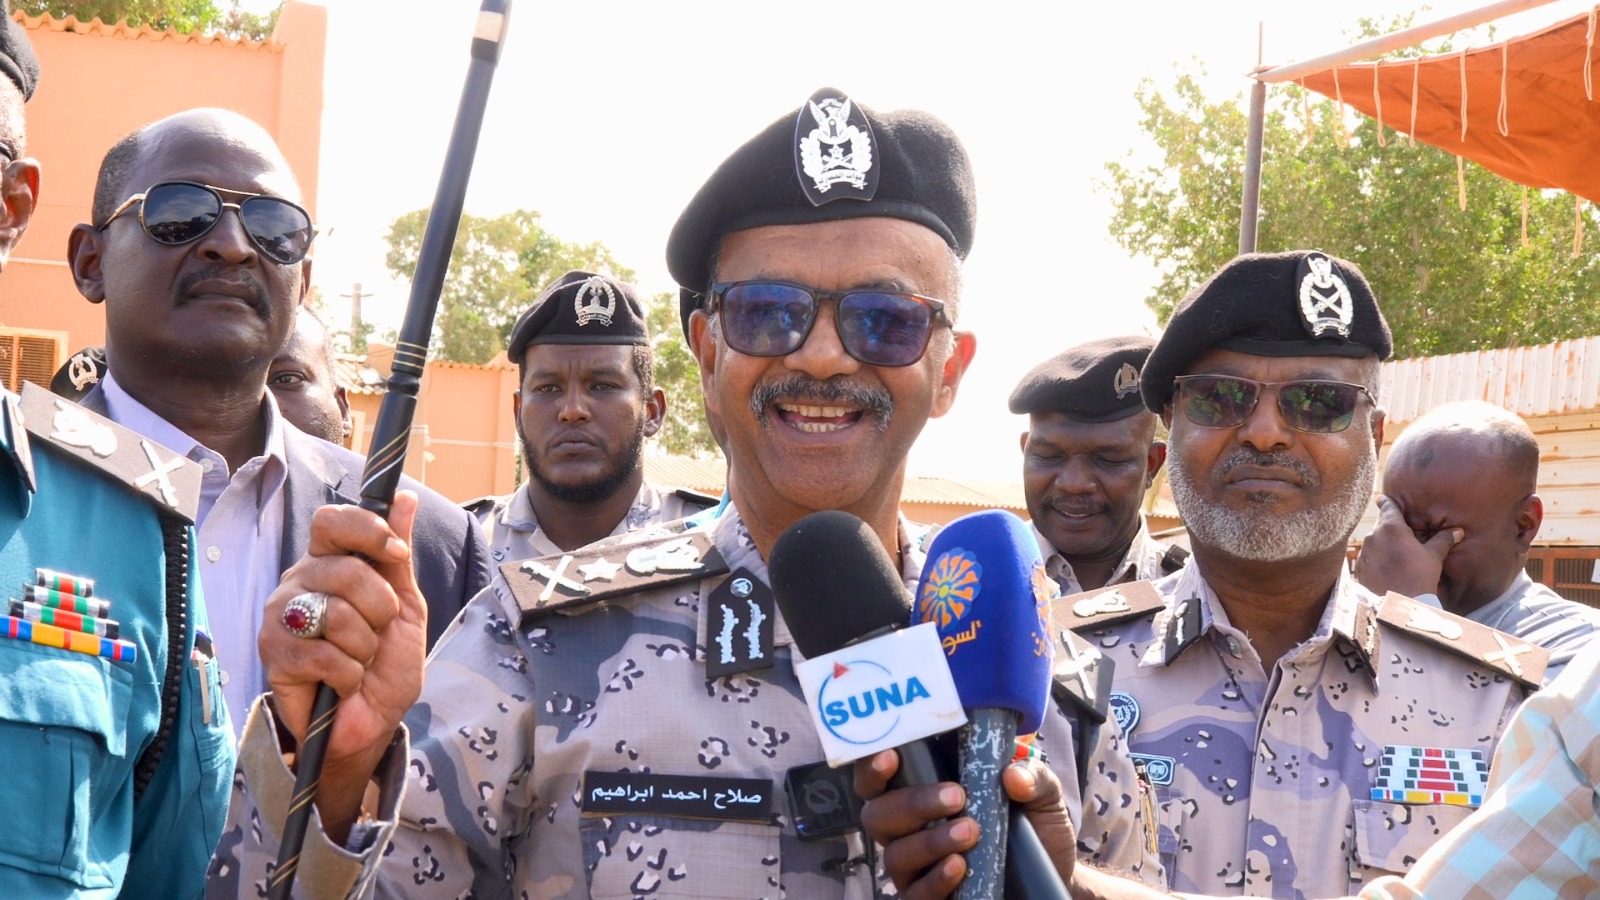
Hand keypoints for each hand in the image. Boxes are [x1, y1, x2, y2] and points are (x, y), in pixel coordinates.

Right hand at [259, 491, 427, 835]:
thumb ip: (397, 555)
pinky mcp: (274, 653)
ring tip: (358, 660)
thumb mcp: (405, 606)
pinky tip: (342, 681)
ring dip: (365, 646)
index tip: (396, 554)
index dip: (368, 531)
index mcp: (330, 563)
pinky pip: (325, 654)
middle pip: (346, 569)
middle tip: (376, 632)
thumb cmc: (384, 663)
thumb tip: (405, 498)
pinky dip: (349, 673)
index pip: (333, 522)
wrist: (370, 720)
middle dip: (380, 609)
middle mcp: (300, 581)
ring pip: (337, 613)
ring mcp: (282, 616)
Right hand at [854, 750, 1075, 897]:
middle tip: (956, 796)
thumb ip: (1032, 776)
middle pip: (877, 815)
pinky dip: (936, 879)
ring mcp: (915, 865)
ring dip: (930, 841)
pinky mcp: (928, 895)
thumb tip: (1012, 776)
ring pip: (896, 854)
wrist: (1056, 868)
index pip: (879, 777)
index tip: (892, 756)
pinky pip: (916, 893)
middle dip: (911, 803)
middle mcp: (908, 828)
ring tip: (970, 832)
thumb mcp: (1041, 791)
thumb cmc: (1034, 822)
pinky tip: (959, 867)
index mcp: (922, 790)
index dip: (872, 766)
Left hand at [1354, 495, 1460, 598]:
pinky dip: (1375, 559)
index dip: (1386, 502)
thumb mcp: (1434, 556)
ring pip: (1373, 542)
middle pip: (1380, 526)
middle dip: (1388, 527)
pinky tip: (1385, 567)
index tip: (1381, 498)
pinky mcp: (1359, 568)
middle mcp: (1373, 536)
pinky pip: (1367, 558)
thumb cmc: (1420, 576)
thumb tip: (1458, 531)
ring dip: (1381, 544)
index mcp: (1391, 528)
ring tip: (1394, 553)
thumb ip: (1443, 540)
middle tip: (1398, 532)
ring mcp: (1364, 552)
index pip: (1388, 508)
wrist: (1401, 603)